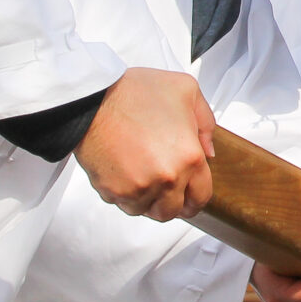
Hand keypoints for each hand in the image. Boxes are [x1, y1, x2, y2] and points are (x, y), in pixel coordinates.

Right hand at [76, 67, 215, 221]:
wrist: (92, 99)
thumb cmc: (136, 92)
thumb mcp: (186, 90)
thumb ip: (205, 123)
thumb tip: (208, 152)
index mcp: (189, 157)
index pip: (201, 196)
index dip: (196, 197)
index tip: (190, 195)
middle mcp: (166, 179)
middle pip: (174, 211)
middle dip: (172, 202)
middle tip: (166, 188)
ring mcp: (138, 188)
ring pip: (147, 210)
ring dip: (148, 200)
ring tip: (144, 177)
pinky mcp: (113, 191)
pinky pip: (124, 204)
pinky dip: (126, 195)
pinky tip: (125, 173)